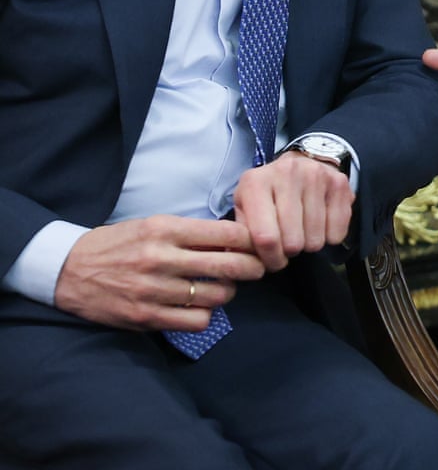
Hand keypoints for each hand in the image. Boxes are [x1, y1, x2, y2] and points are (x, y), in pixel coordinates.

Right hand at [55, 216, 263, 331]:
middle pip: (228, 265)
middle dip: (253, 268)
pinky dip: (205, 315)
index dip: (250, 240)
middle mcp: (161, 258)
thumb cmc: (119, 244)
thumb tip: (236, 240)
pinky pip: (196, 321)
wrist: (69, 270)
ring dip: (228, 293)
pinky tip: (199, 307)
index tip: (257, 244)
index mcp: (165, 229)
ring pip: (216, 296)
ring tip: (223, 288)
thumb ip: (192, 233)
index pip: (226, 232)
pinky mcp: (145, 317)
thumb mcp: (154, 225)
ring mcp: (153, 290)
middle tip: (259, 269)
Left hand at [232, 150, 354, 271]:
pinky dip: (330, 237)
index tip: (273, 261)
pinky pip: (337, 231)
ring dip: (309, 244)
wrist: (300, 162)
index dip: (270, 259)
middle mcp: (287, 174)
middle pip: (293, 241)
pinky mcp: (339, 183)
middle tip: (288, 243)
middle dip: (290, 252)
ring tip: (303, 232)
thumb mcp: (246, 206)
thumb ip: (241, 234)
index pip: (265, 237)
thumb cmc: (269, 191)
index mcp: (256, 183)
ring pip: (316, 239)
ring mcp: (316, 176)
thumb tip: (242, 261)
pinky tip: (321, 225)